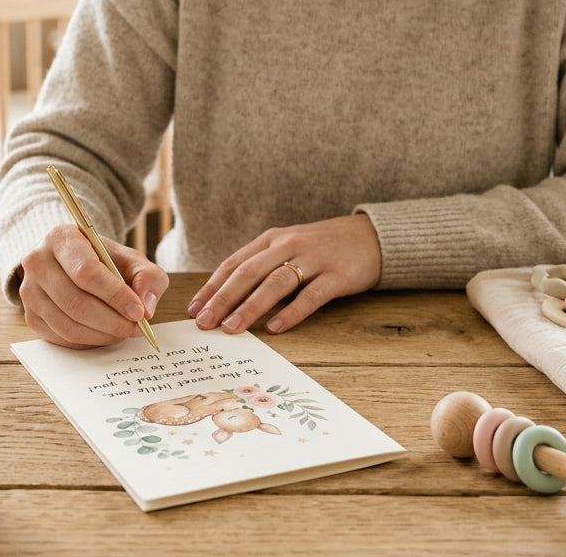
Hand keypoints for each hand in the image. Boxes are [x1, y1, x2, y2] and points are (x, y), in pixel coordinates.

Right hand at [19, 224, 169, 347]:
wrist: (78, 265)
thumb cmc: (106, 261)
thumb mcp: (132, 260)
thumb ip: (147, 277)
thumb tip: (146, 307)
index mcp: (61, 238)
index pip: (85, 271)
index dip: (114, 295)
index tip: (139, 312)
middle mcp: (37, 262)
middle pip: (75, 302)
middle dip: (112, 321)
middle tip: (136, 327)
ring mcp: (29, 291)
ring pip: (68, 325)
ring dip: (102, 335)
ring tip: (124, 331)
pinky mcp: (31, 316)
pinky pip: (62, 338)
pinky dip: (89, 342)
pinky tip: (105, 333)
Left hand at [188, 214, 380, 334]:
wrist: (371, 236)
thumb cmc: (323, 248)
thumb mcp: (289, 248)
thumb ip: (263, 267)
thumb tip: (228, 299)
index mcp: (272, 239)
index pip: (235, 264)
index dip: (212, 287)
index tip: (194, 309)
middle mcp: (289, 245)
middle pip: (249, 273)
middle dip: (223, 299)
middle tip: (204, 323)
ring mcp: (314, 258)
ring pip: (275, 283)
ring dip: (250, 307)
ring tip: (232, 328)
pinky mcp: (338, 274)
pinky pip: (311, 295)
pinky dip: (291, 312)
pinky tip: (274, 328)